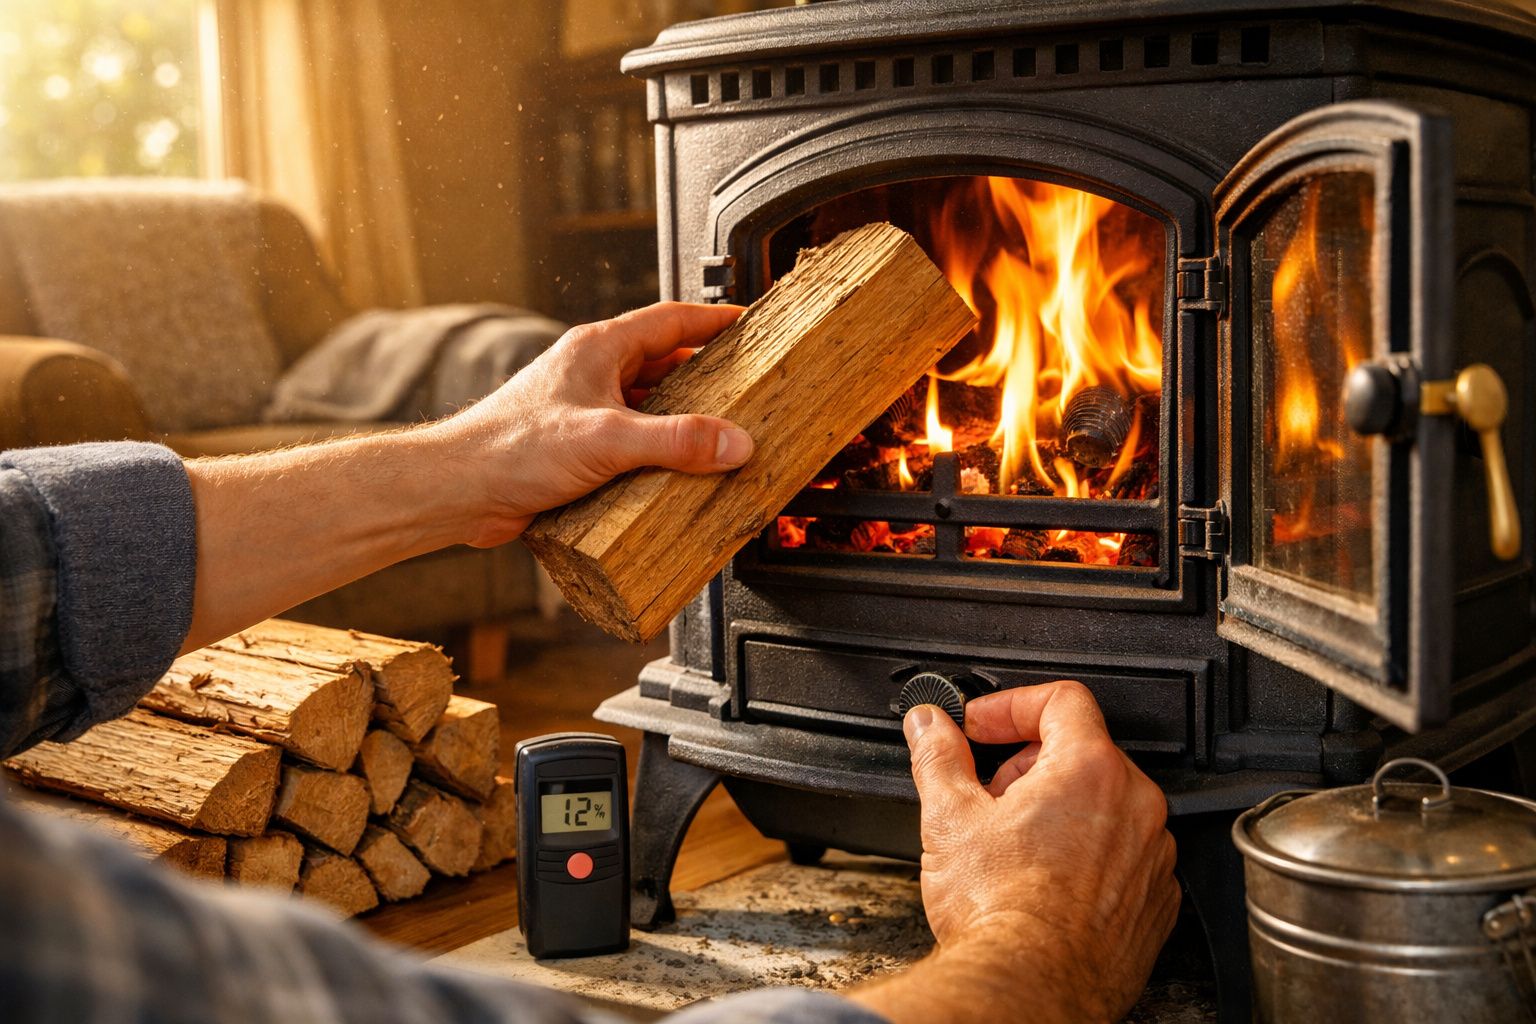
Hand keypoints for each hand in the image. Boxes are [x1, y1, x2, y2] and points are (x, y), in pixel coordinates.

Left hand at [426, 302, 753, 545]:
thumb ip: (675, 440)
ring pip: (648, 403)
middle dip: (707, 374)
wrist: (459, 490)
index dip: (715, 320)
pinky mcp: (577, 447)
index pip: (672, 320)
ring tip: (722, 432)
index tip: (749, 324)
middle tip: (747, 386)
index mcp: (599, 349)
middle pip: (665, 362)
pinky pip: (631, 441)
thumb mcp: (606, 438)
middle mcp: (592, 374)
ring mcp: (584, 410)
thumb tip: (732, 441)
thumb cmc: (509, 448)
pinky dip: (658, 451)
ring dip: (682, 417)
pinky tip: (676, 473)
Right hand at [850, 681, 1178, 1023]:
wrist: (1030, 989)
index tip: (982, 727)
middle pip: (1084, 752)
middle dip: (1029, 764)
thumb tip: (929, 724)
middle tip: (989, 794)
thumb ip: (939, 755)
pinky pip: (1125, 857)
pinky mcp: (1156, 901)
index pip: (1061, 700)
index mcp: (1089, 769)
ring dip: (1061, 810)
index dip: (1012, 706)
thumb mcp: (950, 817)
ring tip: (1013, 844)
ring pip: (1107, 806)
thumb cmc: (1000, 911)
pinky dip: (1089, 856)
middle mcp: (1135, 806)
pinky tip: (1046, 881)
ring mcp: (1152, 856)